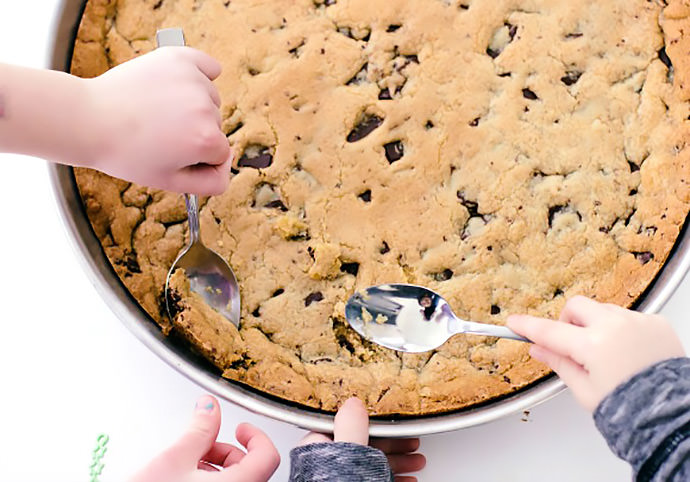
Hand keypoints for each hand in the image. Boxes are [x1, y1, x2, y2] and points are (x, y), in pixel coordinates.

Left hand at [85, 47, 230, 194]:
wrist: (89, 120)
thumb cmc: (124, 152)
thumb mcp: (169, 182)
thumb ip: (209, 183)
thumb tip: (226, 168)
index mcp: (206, 139)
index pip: (221, 154)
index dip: (199, 159)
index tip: (174, 155)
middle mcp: (205, 107)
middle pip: (215, 125)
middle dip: (194, 132)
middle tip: (160, 135)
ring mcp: (193, 81)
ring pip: (210, 100)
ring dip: (193, 106)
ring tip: (159, 111)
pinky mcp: (180, 59)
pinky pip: (208, 67)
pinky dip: (201, 74)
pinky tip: (185, 84)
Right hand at [130, 395, 278, 481]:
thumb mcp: (175, 459)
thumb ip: (199, 430)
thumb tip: (209, 408)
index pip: (267, 455)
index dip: (256, 436)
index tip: (240, 428)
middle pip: (250, 468)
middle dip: (226, 452)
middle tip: (203, 446)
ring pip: (236, 481)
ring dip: (216, 468)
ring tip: (187, 465)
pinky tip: (184, 480)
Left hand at [299, 397, 425, 481]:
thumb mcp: (346, 453)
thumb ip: (350, 427)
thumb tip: (354, 402)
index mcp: (320, 445)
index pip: (352, 425)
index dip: (379, 424)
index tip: (399, 425)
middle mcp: (326, 462)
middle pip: (366, 446)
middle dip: (395, 446)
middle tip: (414, 445)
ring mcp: (338, 477)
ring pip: (372, 466)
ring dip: (398, 463)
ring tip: (417, 464)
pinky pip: (373, 480)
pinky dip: (392, 479)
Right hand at [508, 296, 685, 411]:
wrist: (671, 417)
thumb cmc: (632, 410)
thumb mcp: (585, 391)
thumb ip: (559, 363)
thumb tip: (539, 350)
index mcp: (594, 345)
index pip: (549, 331)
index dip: (527, 326)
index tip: (513, 322)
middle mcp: (615, 326)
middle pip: (576, 306)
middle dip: (568, 321)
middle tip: (572, 344)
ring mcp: (637, 322)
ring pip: (603, 310)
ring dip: (596, 325)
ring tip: (605, 354)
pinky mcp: (655, 323)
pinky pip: (628, 317)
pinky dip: (621, 330)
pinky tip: (627, 353)